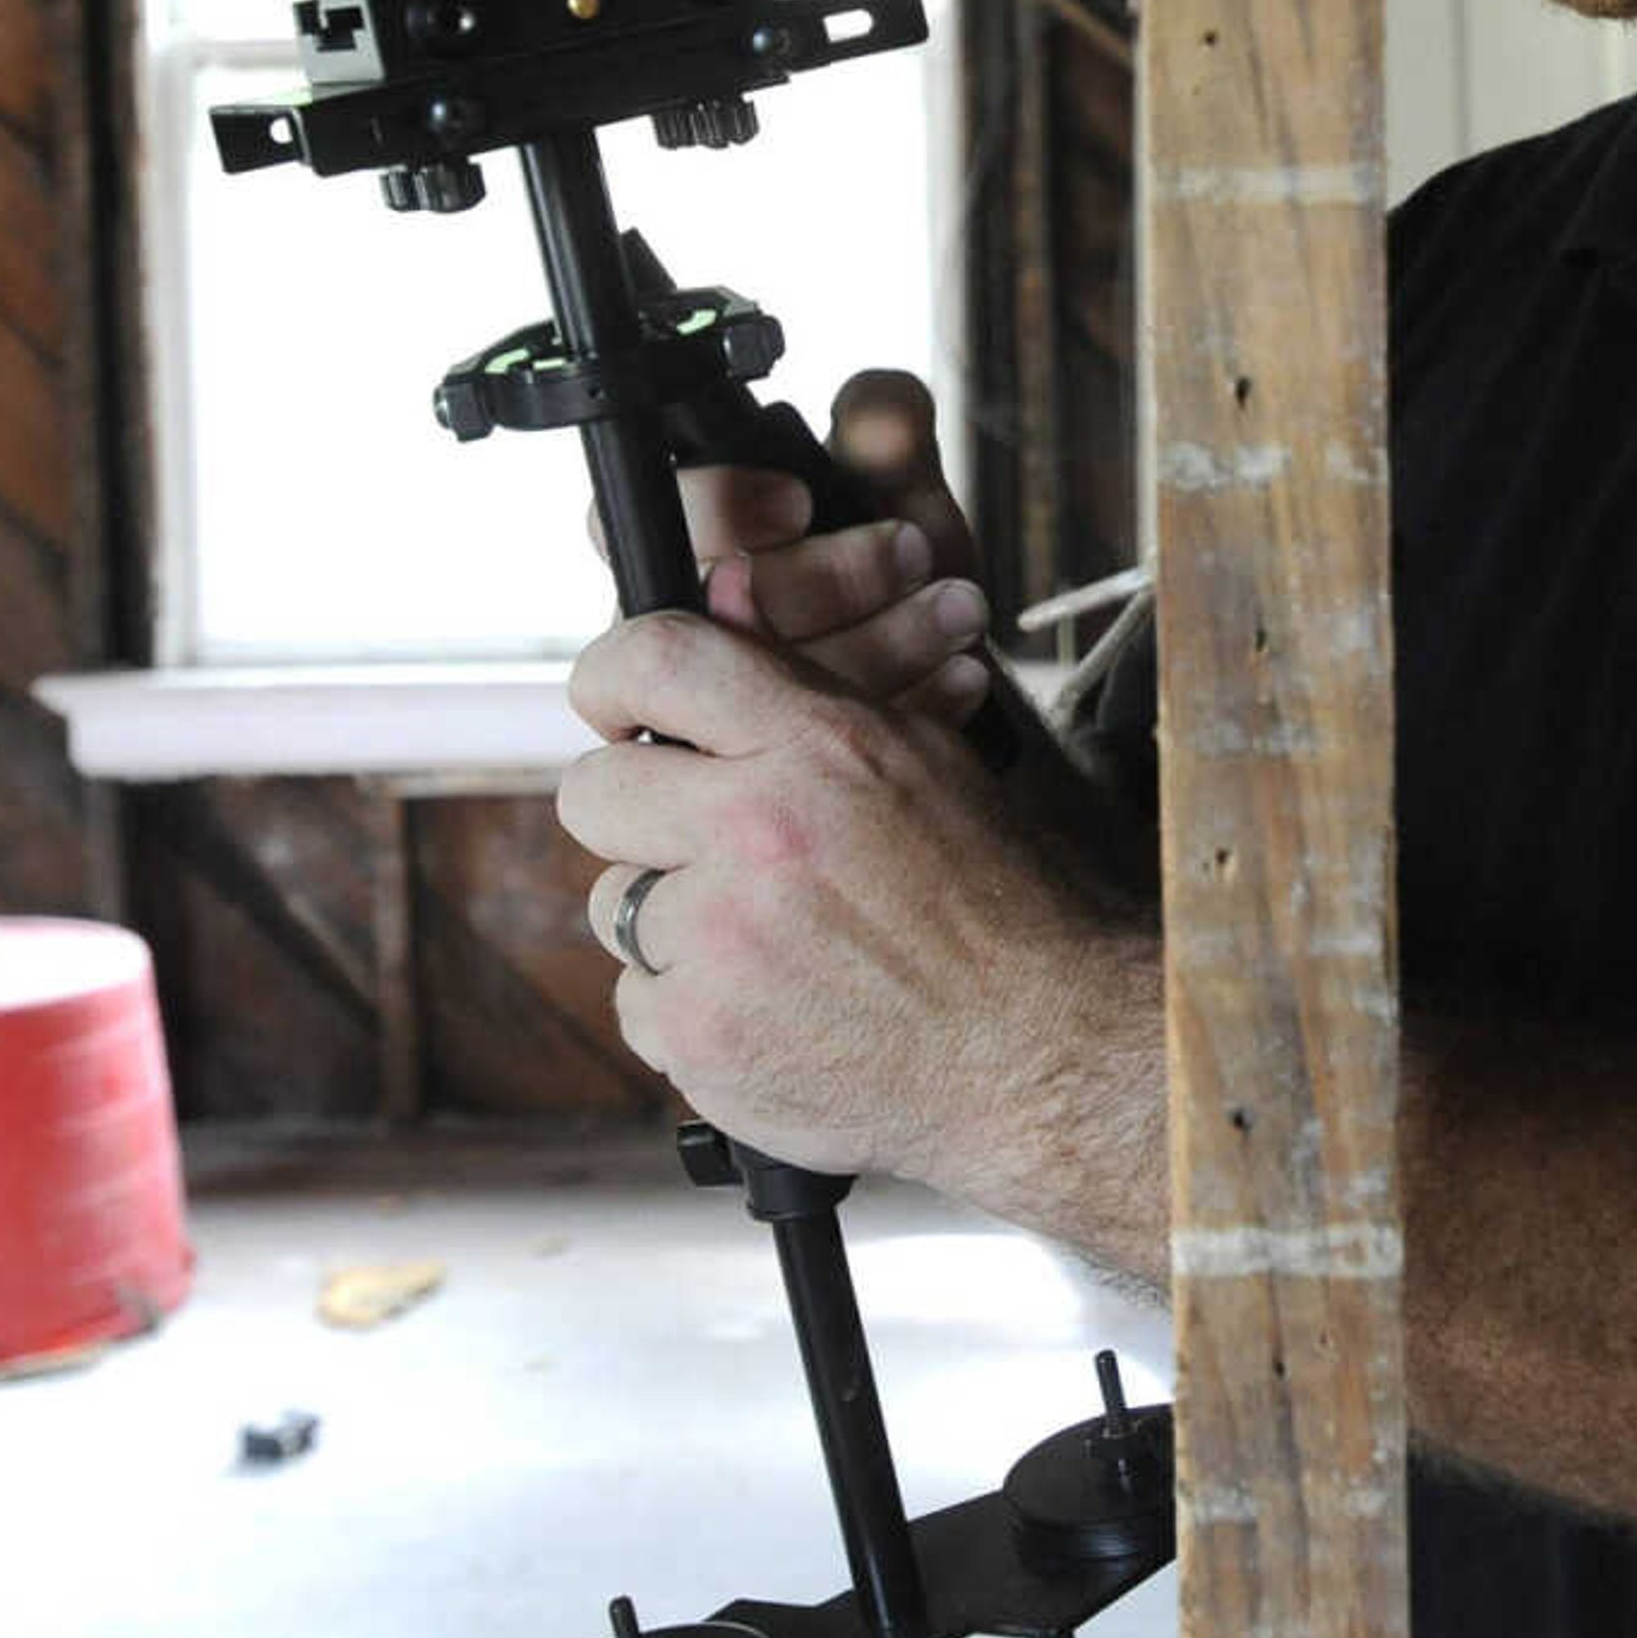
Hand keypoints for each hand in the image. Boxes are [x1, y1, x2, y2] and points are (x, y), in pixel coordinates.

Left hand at [556, 610, 1158, 1207]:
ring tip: (766, 942)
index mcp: (819, 746)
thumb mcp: (923, 759)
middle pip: (593, 792)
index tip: (618, 710)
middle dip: (637, 815)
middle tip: (700, 844)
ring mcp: (719, 942)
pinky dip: (690, 1010)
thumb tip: (724, 587)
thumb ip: (807, 683)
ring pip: (614, 903)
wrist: (1042, 1050)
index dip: (613, 680)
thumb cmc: (997, 900)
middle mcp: (758, 833)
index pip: (652, 662)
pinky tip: (769, 1009)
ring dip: (671, 920)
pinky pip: (636, 1000)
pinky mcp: (699, 1036)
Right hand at [657, 369, 993, 722]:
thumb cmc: (902, 571)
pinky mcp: (775, 769)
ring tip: (957, 610)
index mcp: (689, 546)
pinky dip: (904, 706)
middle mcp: (687, 629)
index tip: (800, 502)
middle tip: (912, 551)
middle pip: (710, 611)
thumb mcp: (900, 489)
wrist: (948, 674)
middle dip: (826, 578)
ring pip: (767, 687)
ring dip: (879, 642)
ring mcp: (726, 708)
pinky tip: (960, 674)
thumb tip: (877, 415)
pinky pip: (818, 752)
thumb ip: (885, 428)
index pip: (649, 516)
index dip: (719, 507)